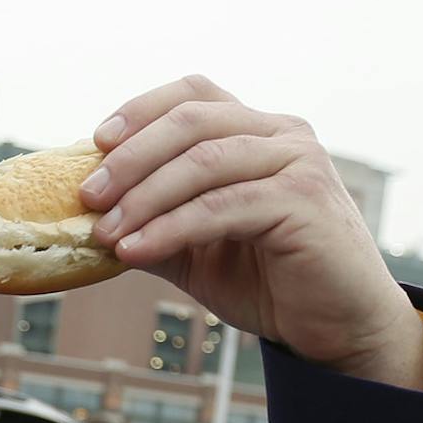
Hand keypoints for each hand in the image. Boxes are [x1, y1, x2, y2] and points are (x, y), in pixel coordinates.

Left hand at [83, 76, 422, 389]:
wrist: (337, 327)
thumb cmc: (269, 282)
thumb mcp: (197, 247)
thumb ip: (154, 221)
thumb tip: (86, 218)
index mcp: (259, 131)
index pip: (195, 95)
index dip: (142, 110)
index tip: (96, 141)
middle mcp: (283, 134)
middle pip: (192, 121)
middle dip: (130, 158)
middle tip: (87, 195)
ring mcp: (298, 163)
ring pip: (204, 162)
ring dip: (144, 197)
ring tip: (103, 232)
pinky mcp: (304, 202)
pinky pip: (222, 207)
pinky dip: (170, 228)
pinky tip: (135, 251)